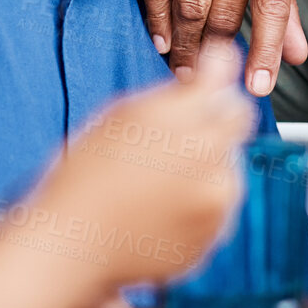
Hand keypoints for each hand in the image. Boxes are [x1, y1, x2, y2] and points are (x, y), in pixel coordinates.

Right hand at [25, 37, 253, 291]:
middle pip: (235, 134)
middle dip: (212, 129)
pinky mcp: (213, 239)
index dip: (219, 96)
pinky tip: (156, 209)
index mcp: (188, 123)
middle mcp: (211, 162)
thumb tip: (222, 64)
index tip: (203, 94)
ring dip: (205, 169)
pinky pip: (217, 211)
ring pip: (228, 172)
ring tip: (154, 183)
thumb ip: (181, 91)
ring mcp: (215, 206)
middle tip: (167, 143)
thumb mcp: (125, 114)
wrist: (72, 244)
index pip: (234, 100)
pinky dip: (196, 206)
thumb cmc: (89, 172)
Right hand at [143, 0, 306, 95]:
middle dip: (216, 55)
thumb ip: (283, 5)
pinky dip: (157, 18)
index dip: (266, 49)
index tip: (259, 88)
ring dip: (185, 45)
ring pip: (189, 2)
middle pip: (225, 9)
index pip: (272, 5)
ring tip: (185, 72)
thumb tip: (297, 57)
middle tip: (208, 85)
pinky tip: (161, 41)